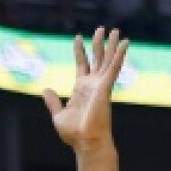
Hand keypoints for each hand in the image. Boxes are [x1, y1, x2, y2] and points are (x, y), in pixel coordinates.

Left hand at [43, 27, 128, 148]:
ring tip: (115, 30)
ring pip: (107, 60)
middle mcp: (93, 84)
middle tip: (100, 29)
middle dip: (98, 43)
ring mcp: (101, 85)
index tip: (77, 38)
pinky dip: (119, 55)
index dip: (80, 51)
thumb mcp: (58, 115)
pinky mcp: (106, 87)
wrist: (85, 142)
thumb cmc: (74, 134)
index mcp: (81, 88)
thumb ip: (53, 102)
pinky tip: (125, 43)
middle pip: (97, 58)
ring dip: (111, 45)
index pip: (82, 64)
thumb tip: (45, 89)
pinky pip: (114, 67)